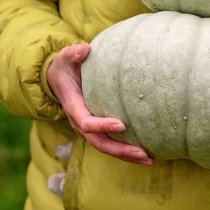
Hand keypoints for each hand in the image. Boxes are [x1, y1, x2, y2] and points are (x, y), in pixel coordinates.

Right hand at [46, 43, 153, 166]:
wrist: (58, 79)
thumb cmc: (66, 66)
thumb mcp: (66, 57)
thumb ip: (73, 53)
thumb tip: (84, 50)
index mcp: (73, 106)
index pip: (86, 122)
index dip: (102, 125)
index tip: (122, 124)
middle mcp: (79, 122)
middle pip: (99, 142)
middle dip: (121, 150)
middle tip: (143, 153)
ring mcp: (88, 128)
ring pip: (106, 147)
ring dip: (127, 155)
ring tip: (150, 159)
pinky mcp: (97, 129)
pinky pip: (111, 143)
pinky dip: (127, 150)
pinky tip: (147, 153)